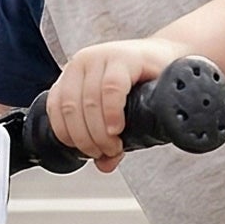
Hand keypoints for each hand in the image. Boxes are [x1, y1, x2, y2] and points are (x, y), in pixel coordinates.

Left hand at [45, 38, 177, 169]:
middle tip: (105, 152)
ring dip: (100, 132)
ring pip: (89, 102)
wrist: (169, 60)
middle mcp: (82, 63)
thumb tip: (104, 166)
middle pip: (71, 109)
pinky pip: (110, 89)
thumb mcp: (118, 115)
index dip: (68, 135)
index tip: (86, 151)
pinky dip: (112, 113)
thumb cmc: (142, 85)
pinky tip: (117, 127)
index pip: (55, 108)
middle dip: (87, 139)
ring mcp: (101, 57)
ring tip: (114, 145)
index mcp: (72, 75)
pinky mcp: (123, 57)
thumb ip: (107, 139)